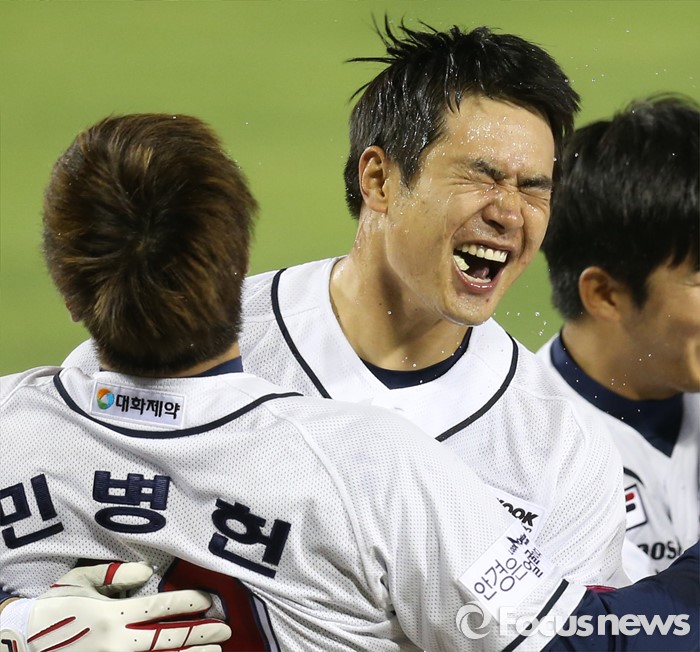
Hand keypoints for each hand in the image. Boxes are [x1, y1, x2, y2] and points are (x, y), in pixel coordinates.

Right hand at [0, 562, 230, 651]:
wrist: (19, 642)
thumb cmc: (54, 607)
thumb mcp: (81, 580)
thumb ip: (116, 575)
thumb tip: (148, 573)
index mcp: (112, 615)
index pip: (160, 608)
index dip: (188, 603)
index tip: (210, 600)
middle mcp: (116, 642)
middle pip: (167, 639)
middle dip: (200, 633)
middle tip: (225, 629)